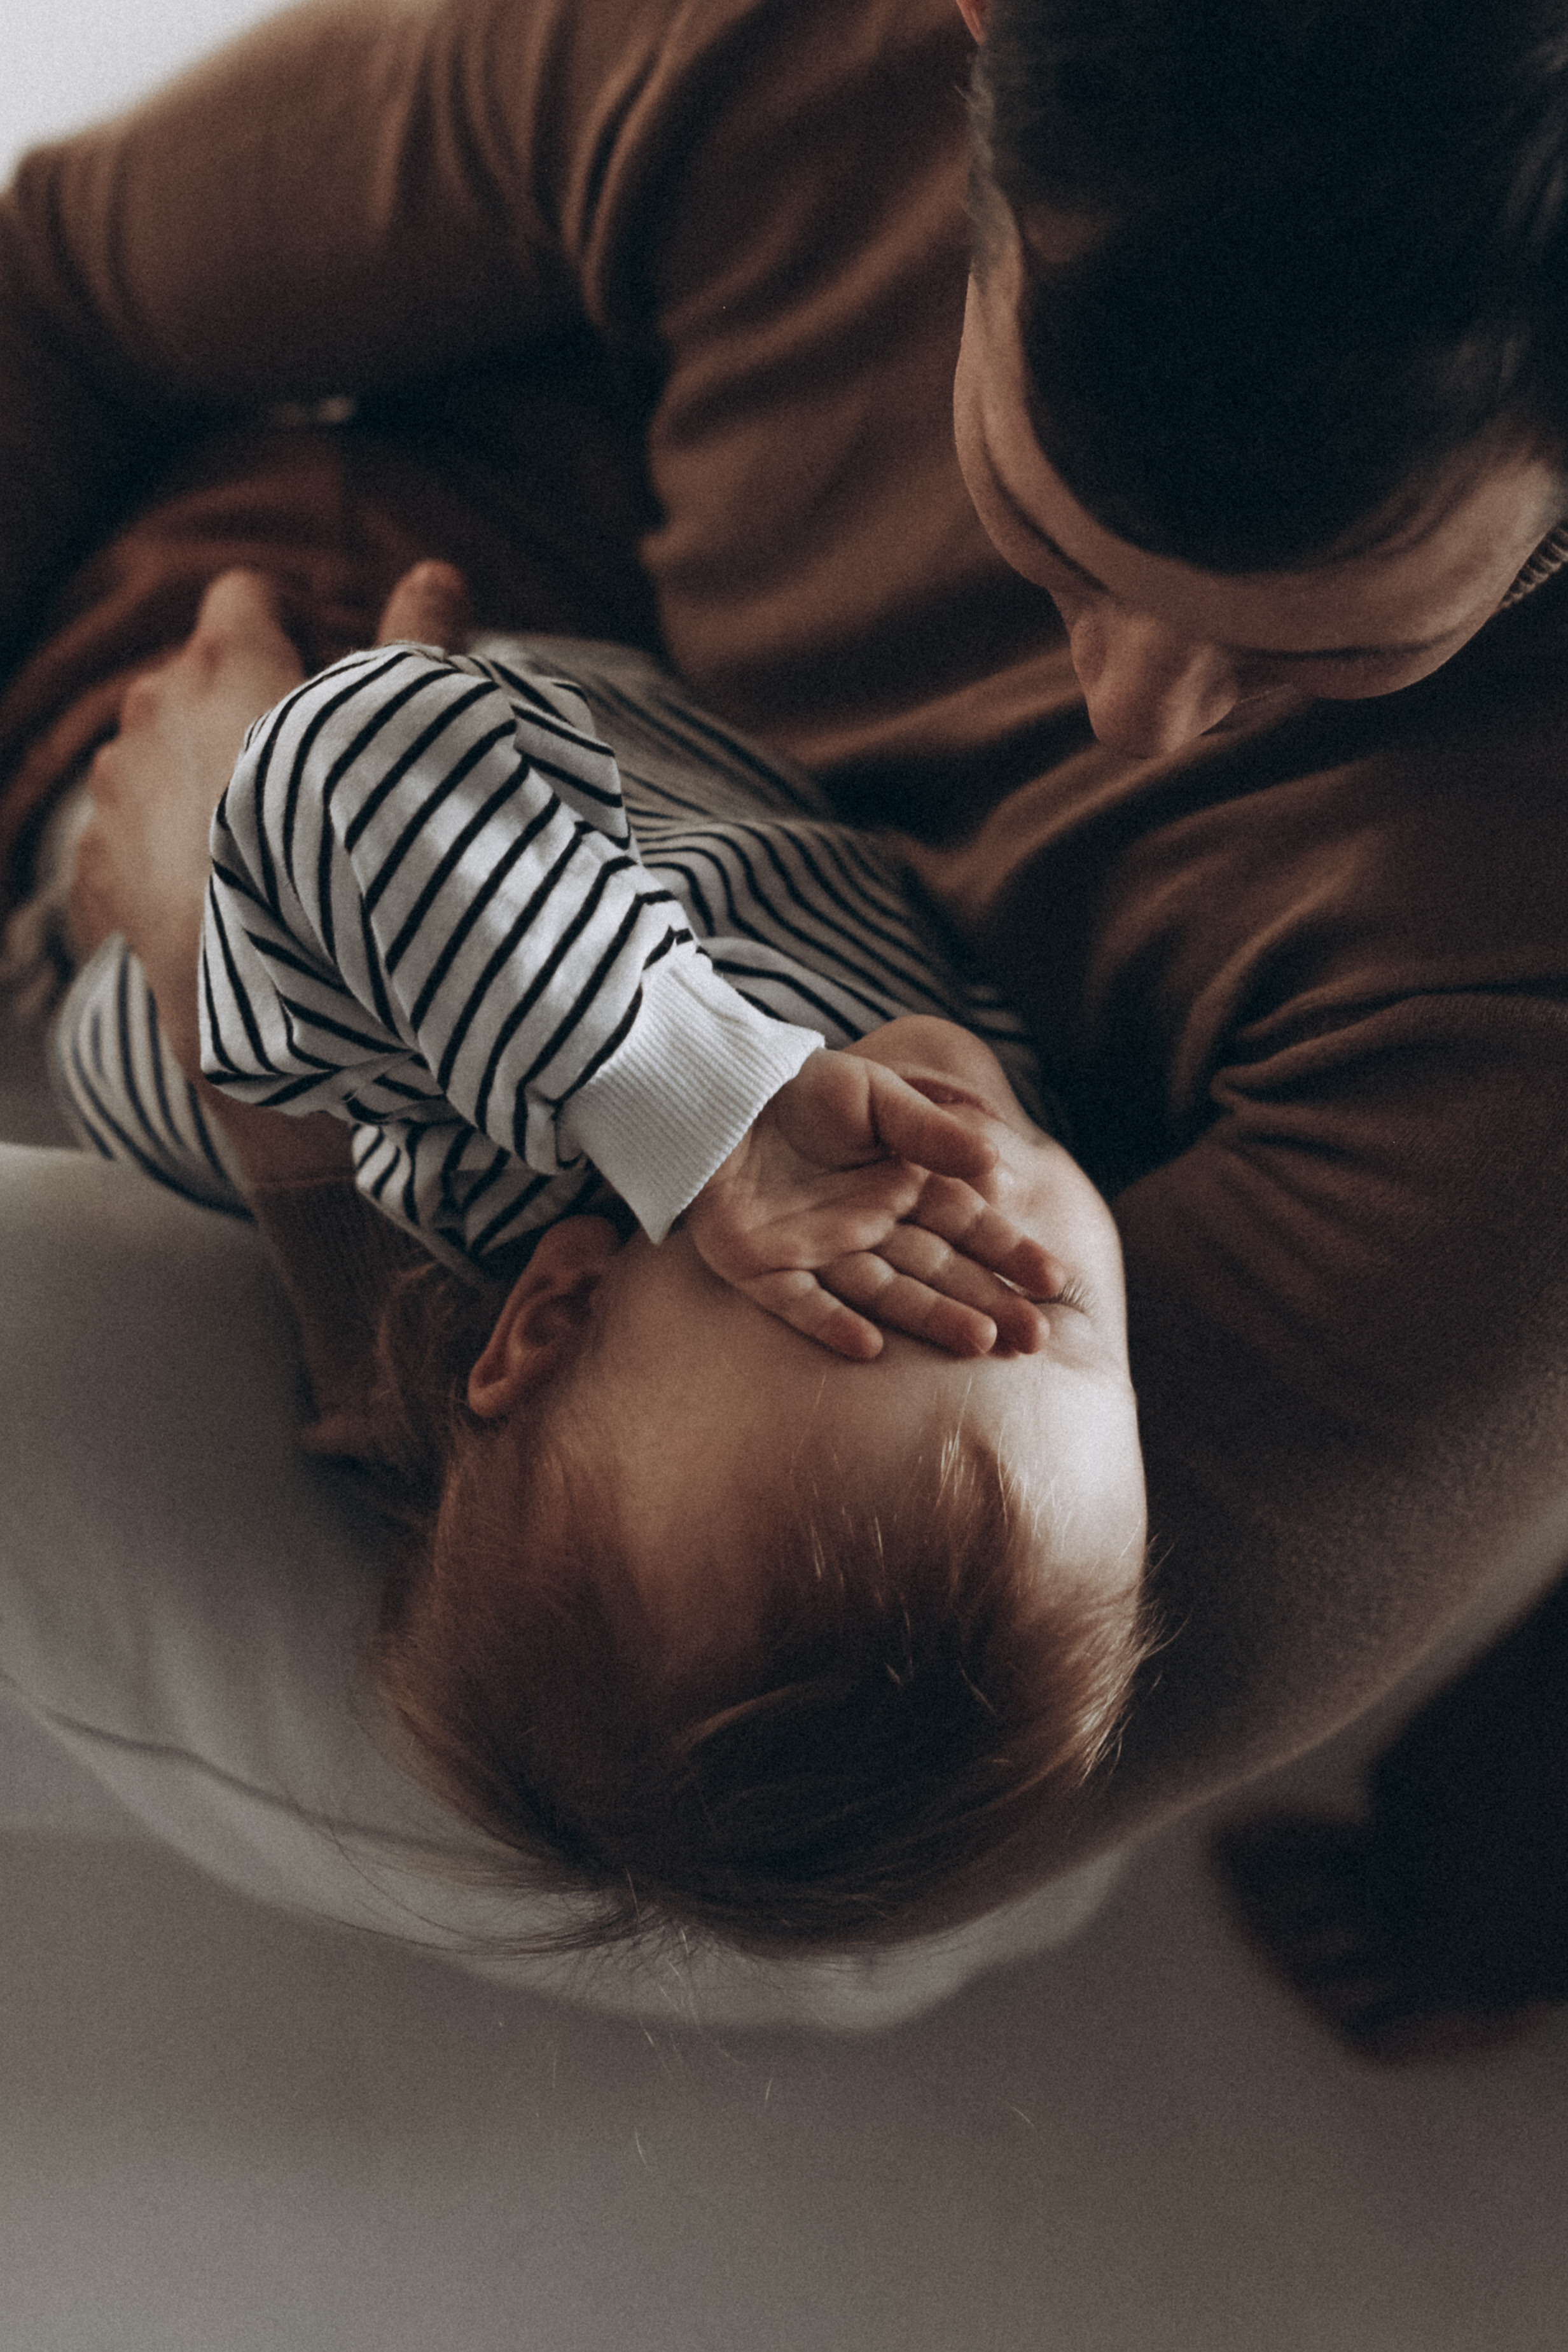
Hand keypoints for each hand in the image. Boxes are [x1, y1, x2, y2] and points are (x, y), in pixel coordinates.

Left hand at [69, 561, 468, 1075]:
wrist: (270, 985)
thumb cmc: (341, 847)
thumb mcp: (399, 731)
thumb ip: (419, 641)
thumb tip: (436, 574)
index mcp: (224, 661)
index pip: (246, 594)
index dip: (293, 619)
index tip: (331, 667)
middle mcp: (152, 708)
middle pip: (198, 674)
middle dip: (247, 702)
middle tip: (311, 763)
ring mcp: (115, 785)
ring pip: (158, 750)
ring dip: (202, 771)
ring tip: (263, 833)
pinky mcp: (97, 859)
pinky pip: (132, 825)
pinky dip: (168, 839)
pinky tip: (219, 883)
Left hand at [682, 1049, 1065, 1359]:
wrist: (719, 1095)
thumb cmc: (804, 1089)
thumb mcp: (874, 1095)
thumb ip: (930, 1129)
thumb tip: (994, 1164)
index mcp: (900, 1185)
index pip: (965, 1225)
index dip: (1007, 1252)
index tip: (1051, 1281)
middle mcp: (868, 1227)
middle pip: (936, 1270)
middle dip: (987, 1302)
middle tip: (1035, 1336)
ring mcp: (819, 1253)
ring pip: (885, 1292)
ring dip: (931, 1318)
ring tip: (981, 1341)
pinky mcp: (765, 1270)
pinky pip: (802, 1305)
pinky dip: (832, 1325)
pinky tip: (868, 1347)